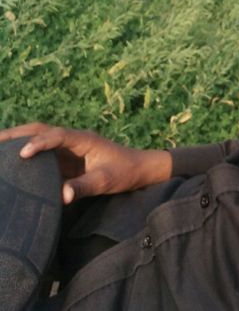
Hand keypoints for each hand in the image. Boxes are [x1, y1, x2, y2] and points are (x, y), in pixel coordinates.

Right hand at [0, 122, 171, 203]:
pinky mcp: (65, 159)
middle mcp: (72, 140)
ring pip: (39, 139)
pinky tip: (10, 163)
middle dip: (18, 134)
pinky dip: (26, 155)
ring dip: (18, 141)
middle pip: (41, 130)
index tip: (22, 154)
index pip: (57, 136)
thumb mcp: (106, 181)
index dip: (39, 143)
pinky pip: (42, 155)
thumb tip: (61, 196)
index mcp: (83, 140)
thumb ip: (84, 187)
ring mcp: (68, 148)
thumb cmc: (124, 172)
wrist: (138, 169)